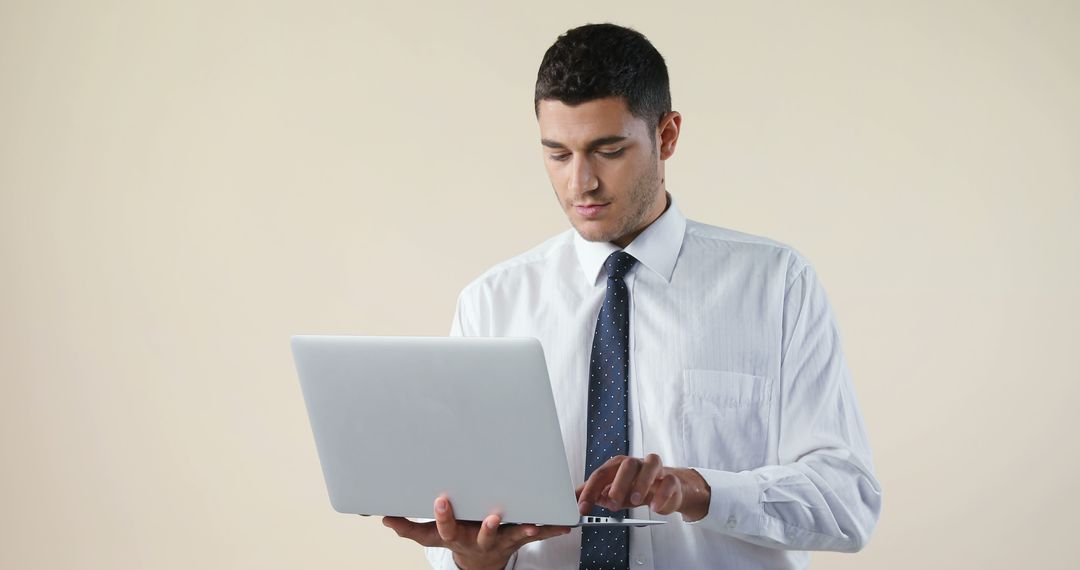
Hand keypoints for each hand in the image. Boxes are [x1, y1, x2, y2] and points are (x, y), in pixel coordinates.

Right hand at [382, 495, 570, 569]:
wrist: (481, 563)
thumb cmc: (456, 539)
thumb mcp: (431, 537)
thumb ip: (409, 528)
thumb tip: (384, 518)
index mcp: (456, 536)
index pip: (445, 528)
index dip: (443, 516)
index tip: (441, 500)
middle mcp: (479, 539)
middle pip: (483, 534)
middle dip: (488, 526)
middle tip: (493, 516)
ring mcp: (501, 540)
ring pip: (514, 535)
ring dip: (525, 530)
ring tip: (534, 525)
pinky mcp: (519, 537)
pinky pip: (538, 533)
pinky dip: (552, 528)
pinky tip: (566, 524)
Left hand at [575, 454, 710, 521]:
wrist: (667, 490)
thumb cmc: (636, 488)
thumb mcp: (612, 491)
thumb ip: (594, 493)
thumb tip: (571, 499)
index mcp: (618, 465)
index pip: (601, 474)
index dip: (590, 491)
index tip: (583, 508)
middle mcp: (636, 463)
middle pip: (625, 465)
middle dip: (617, 485)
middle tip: (612, 504)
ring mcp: (655, 470)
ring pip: (649, 466)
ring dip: (641, 484)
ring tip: (634, 502)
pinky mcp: (671, 479)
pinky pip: (668, 481)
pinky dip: (661, 494)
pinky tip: (654, 507)